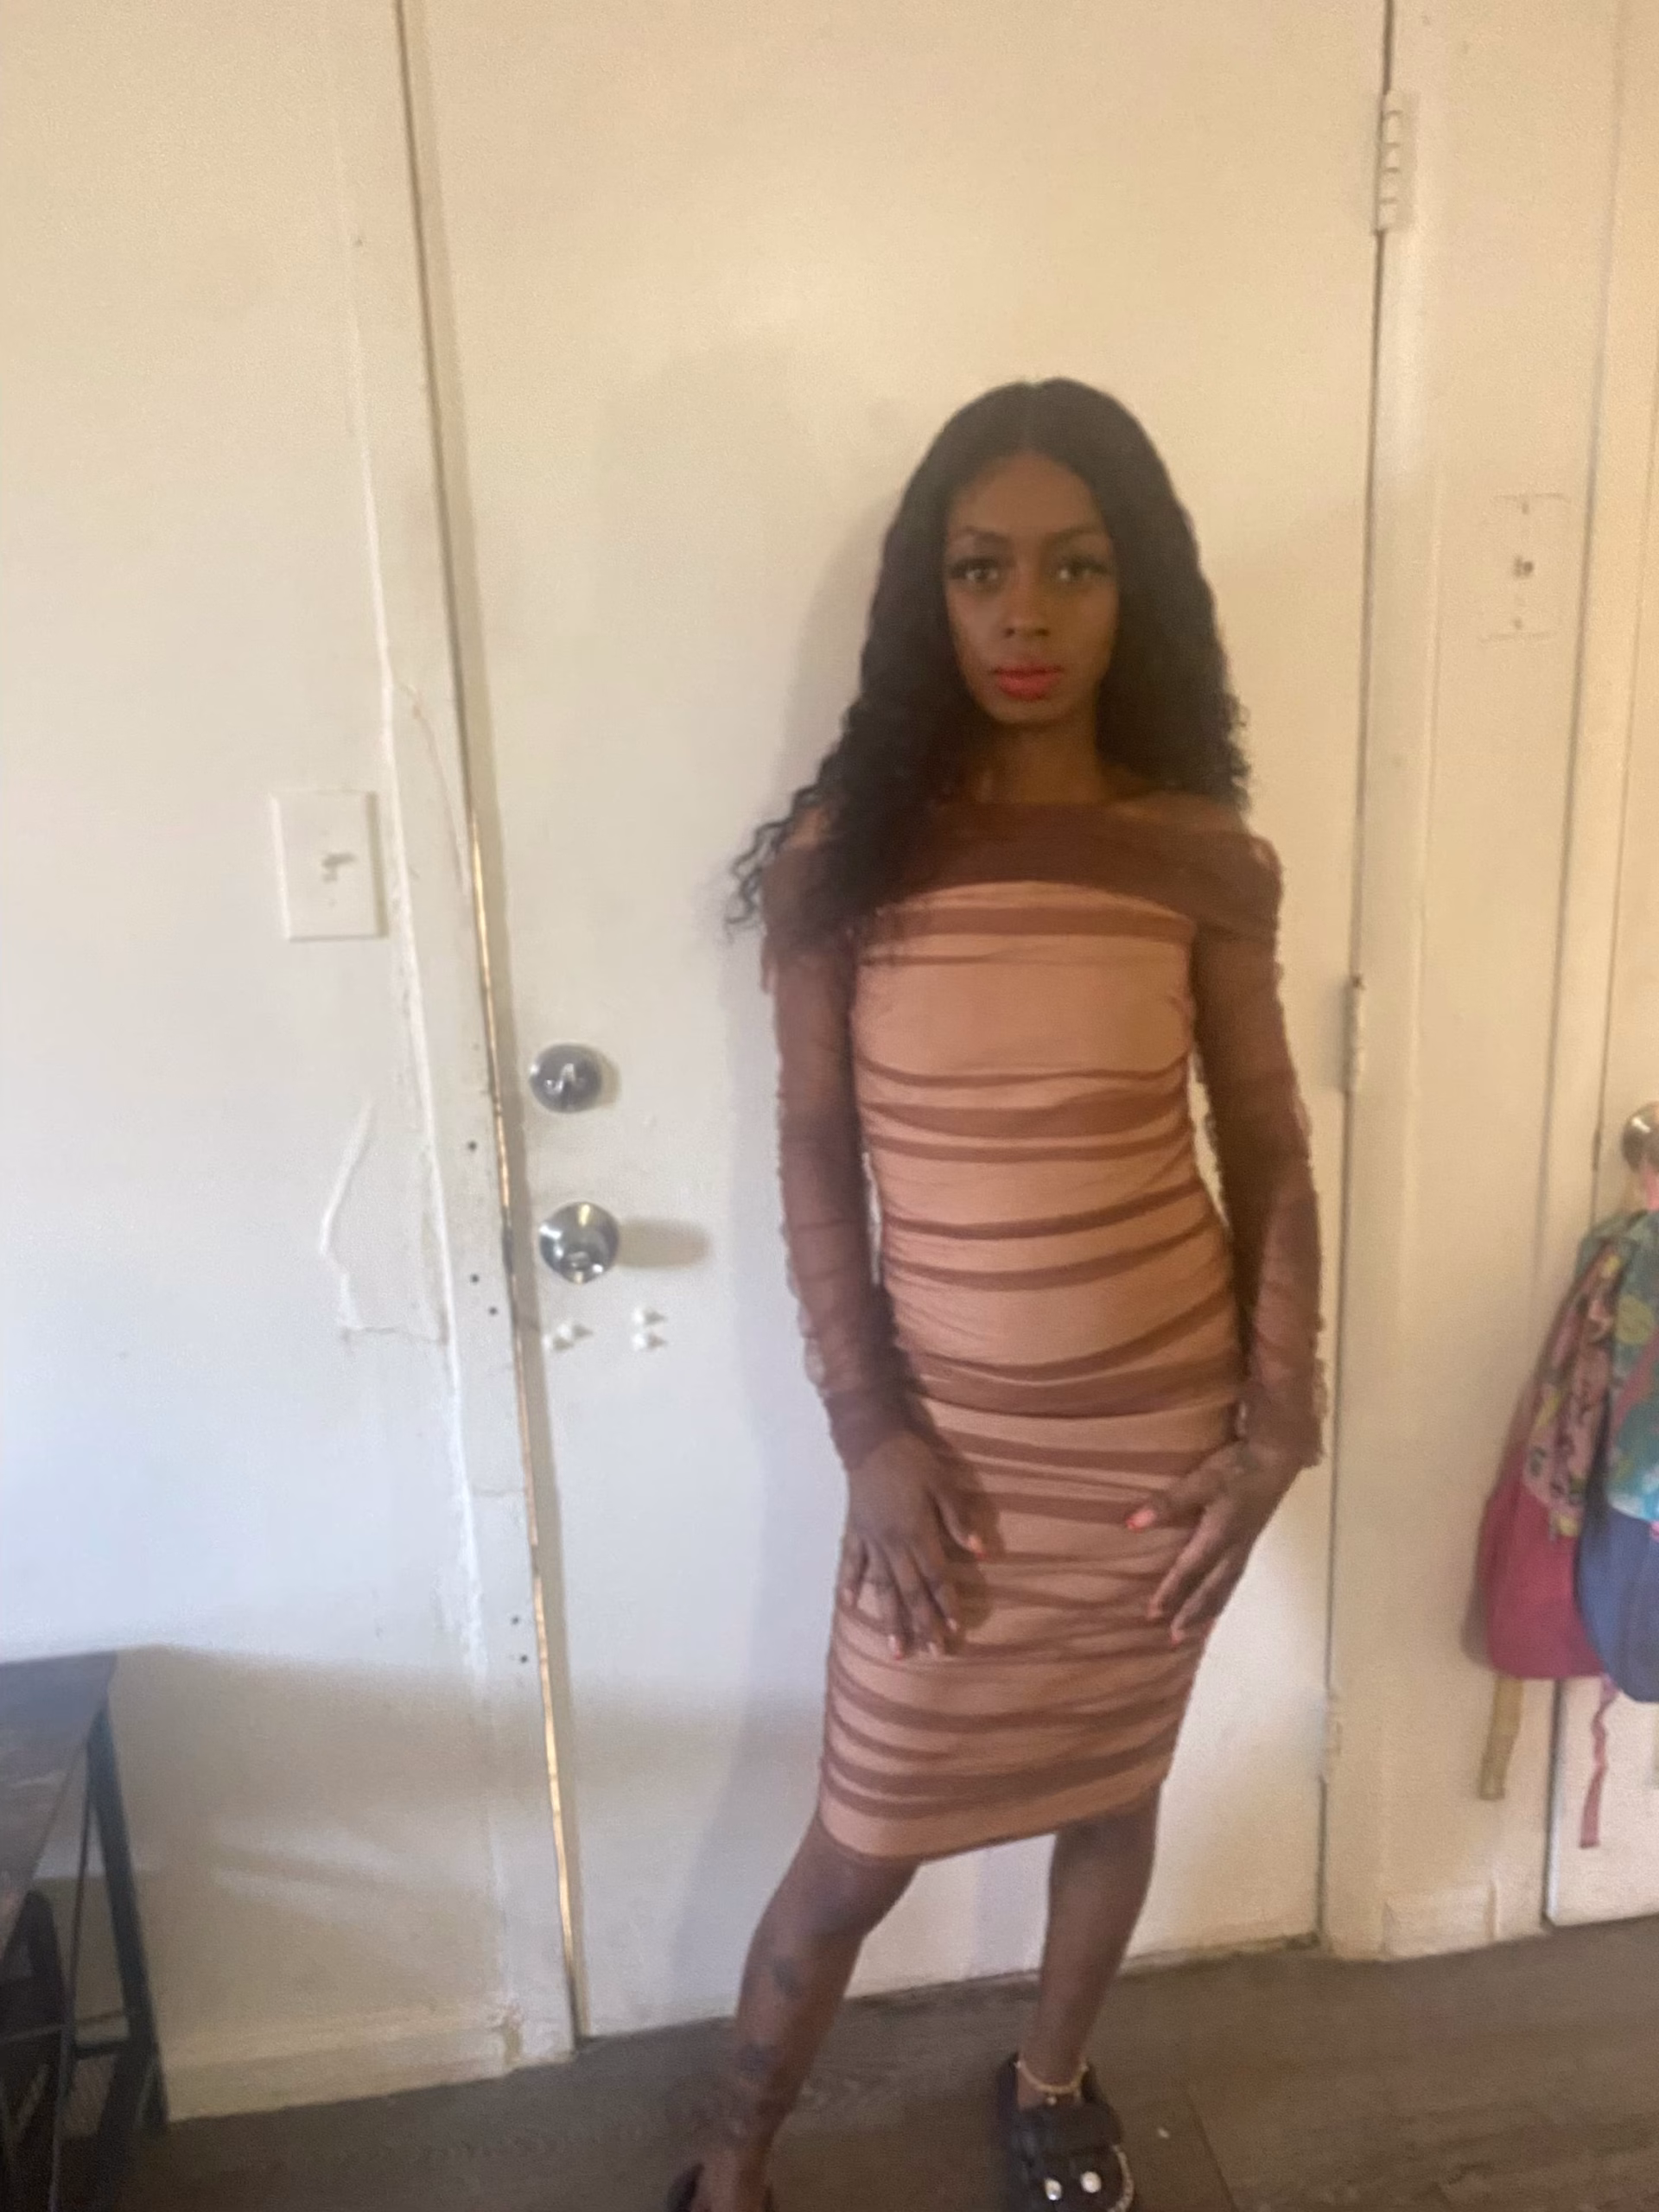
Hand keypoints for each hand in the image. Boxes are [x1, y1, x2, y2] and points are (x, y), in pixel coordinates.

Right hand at [840, 1432, 987, 1658]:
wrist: (871, 1440)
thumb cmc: (912, 1460)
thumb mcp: (943, 1484)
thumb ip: (958, 1519)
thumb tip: (982, 1552)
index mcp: (918, 1533)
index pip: (936, 1577)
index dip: (946, 1604)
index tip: (955, 1630)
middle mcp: (893, 1544)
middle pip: (910, 1591)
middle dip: (923, 1623)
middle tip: (931, 1653)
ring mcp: (871, 1540)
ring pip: (882, 1587)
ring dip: (890, 1619)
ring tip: (896, 1649)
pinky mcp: (854, 1531)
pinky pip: (850, 1562)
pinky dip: (848, 1584)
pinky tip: (849, 1605)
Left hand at [1126, 1441, 1297, 1644]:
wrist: (1278, 1457)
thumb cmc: (1237, 1466)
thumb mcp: (1201, 1480)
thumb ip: (1168, 1503)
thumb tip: (1131, 1524)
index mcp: (1220, 1535)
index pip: (1190, 1571)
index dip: (1171, 1593)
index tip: (1153, 1615)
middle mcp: (1234, 1547)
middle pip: (1212, 1589)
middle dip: (1192, 1613)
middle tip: (1174, 1638)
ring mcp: (1246, 1545)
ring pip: (1226, 1587)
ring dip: (1209, 1610)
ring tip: (1195, 1631)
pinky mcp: (1251, 1539)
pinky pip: (1234, 1577)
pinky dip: (1223, 1595)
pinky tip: (1216, 1598)